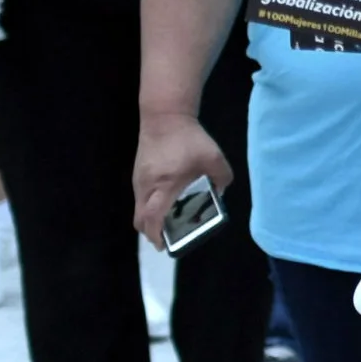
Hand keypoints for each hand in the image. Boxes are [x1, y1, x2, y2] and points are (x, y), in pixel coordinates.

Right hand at [132, 112, 236, 240]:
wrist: (164, 116)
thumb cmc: (189, 138)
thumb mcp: (214, 158)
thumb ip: (222, 178)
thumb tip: (220, 194)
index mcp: (165, 184)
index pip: (153, 215)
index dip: (156, 233)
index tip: (164, 245)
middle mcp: (147, 185)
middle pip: (140, 218)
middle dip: (151, 232)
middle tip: (167, 239)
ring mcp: (139, 180)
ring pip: (139, 209)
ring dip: (150, 220)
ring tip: (168, 223)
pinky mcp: (138, 174)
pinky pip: (140, 198)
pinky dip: (149, 207)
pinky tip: (165, 204)